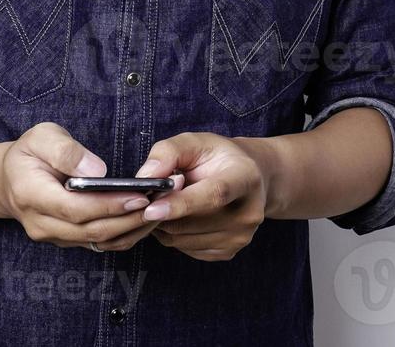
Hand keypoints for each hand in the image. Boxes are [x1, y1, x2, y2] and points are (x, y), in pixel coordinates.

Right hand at [0, 121, 172, 251]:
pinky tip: (144, 217)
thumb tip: (98, 170)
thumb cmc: (28, 153)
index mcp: (32, 195)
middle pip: (91, 230)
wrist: (8, 180)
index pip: (76, 208)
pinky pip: (99, 243)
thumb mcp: (41, 137)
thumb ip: (66, 151)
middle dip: (130, 218)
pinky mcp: (67, 241)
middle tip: (162, 202)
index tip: (140, 195)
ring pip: (99, 241)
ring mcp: (54, 237)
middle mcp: (42, 224)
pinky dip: (125, 233)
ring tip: (161, 208)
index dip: (109, 206)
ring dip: (132, 229)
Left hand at [136, 132, 269, 261]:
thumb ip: (169, 152)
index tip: (151, 209)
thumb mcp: (195, 142)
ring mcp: (240, 236)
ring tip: (166, 201)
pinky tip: (177, 215)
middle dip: (162, 211)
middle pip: (193, 222)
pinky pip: (184, 248)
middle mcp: (249, 212)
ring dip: (163, 223)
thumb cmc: (217, 157)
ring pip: (182, 239)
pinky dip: (171, 234)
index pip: (214, 195)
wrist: (247, 179)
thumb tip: (145, 177)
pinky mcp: (228, 252)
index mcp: (246, 178)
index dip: (181, 204)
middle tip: (150, 194)